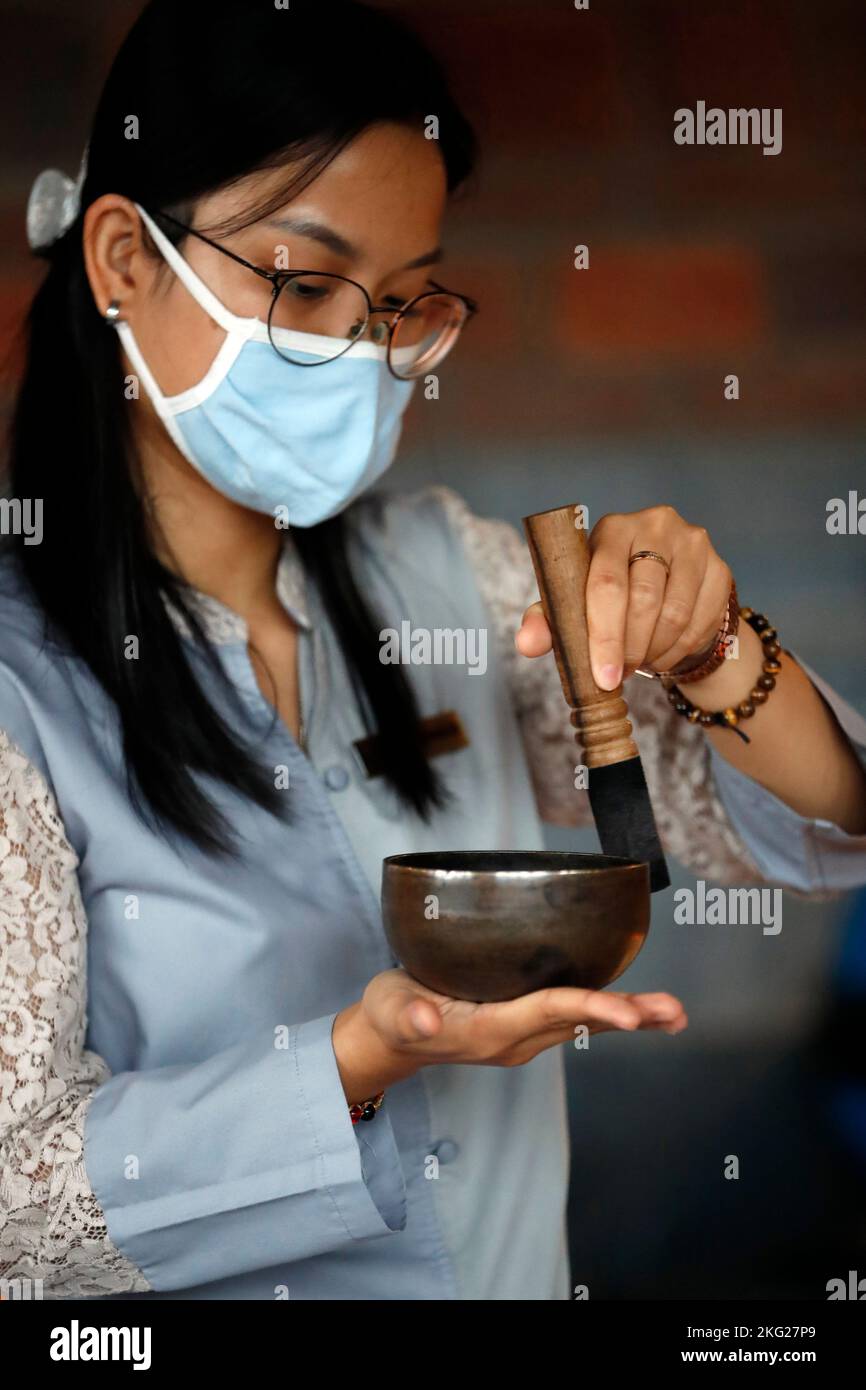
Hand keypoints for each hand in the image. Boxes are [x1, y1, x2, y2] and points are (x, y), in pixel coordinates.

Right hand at [333, 968, 686, 1101]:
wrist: (387, 1041)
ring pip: (583, 1024)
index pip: (549, 1012)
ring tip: (675, 1013)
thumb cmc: (388, 1015)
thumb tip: (429, 1022)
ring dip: (631, 1019)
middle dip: (630, 1018)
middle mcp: (514, 1039)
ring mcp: (521, 1037)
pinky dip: (610, 1015)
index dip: (592, 1009)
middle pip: (580, 1023)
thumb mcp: (389, 1008)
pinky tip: (640, 1011)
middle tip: (675, 1012)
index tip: (632, 1013)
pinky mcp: (522, 1028)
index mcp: (489, 1029)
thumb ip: (407, 1014)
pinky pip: (573, 1021)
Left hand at [516, 504, 731, 688]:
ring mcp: (693, 544)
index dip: (604, 635)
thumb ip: (548, 621)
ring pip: (675, 614)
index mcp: (612, 529)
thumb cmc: (610, 595)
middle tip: (618, 675)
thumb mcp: (575, 604)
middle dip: (628, 648)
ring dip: (654, 652)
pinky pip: (701, 622)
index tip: (602, 675)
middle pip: (644, 599)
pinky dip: (679, 651)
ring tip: (639, 663)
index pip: (606, 582)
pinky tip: (663, 655)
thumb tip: (526, 645)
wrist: (665, 588)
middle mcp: (655, 525)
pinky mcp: (720, 568)